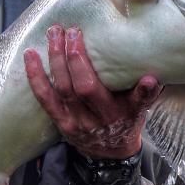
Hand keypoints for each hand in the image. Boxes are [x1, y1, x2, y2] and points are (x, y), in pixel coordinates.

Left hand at [24, 25, 161, 159]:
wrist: (108, 153)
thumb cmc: (126, 121)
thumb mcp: (141, 111)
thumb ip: (145, 94)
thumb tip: (153, 76)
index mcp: (123, 114)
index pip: (134, 100)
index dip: (141, 90)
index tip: (148, 77)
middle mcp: (98, 119)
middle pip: (85, 87)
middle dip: (77, 57)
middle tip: (74, 31)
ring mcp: (76, 121)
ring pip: (63, 88)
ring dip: (56, 58)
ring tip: (55, 33)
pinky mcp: (60, 121)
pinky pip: (45, 98)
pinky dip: (36, 76)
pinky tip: (31, 55)